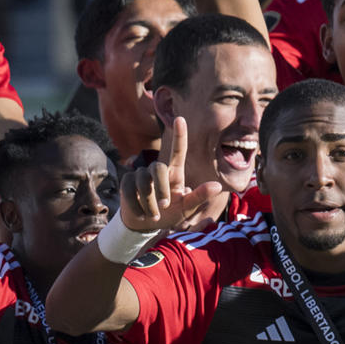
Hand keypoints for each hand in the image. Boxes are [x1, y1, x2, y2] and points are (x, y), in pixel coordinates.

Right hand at [116, 118, 222, 233]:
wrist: (146, 225)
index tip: (180, 118)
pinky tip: (142, 215)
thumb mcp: (187, 208)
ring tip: (154, 215)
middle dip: (161, 188)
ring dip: (149, 202)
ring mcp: (141, 175)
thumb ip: (200, 196)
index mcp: (174, 173)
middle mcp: (158, 170)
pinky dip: (137, 205)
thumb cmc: (170, 214)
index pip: (178, 152)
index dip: (179, 136)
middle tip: (164, 206)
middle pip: (158, 168)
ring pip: (142, 180)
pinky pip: (129, 189)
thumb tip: (217, 185)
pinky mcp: (127, 182)